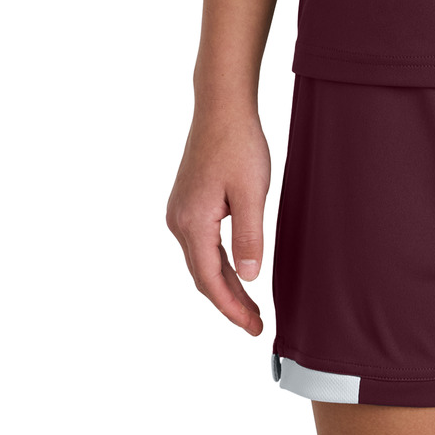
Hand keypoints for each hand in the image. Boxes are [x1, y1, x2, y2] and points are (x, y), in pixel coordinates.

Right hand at [166, 107, 270, 333]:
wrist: (222, 107)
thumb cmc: (238, 144)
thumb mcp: (251, 192)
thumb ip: (249, 237)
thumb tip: (249, 278)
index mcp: (193, 222)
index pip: (211, 280)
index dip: (232, 308)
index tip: (253, 327)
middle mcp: (179, 221)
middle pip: (203, 275)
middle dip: (229, 302)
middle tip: (255, 322)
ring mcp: (180, 211)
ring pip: (201, 260)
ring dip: (224, 283)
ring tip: (249, 303)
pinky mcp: (187, 202)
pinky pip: (201, 244)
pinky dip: (218, 262)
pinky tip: (235, 269)